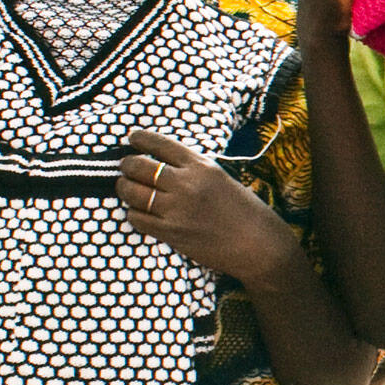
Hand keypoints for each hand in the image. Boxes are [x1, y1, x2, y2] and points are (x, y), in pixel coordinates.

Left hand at [117, 131, 291, 284]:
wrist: (260, 246)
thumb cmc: (246, 211)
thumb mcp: (222, 178)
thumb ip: (193, 169)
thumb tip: (161, 162)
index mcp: (201, 166)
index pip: (160, 144)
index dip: (140, 138)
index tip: (132, 138)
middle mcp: (186, 184)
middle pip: (138, 166)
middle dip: (126, 165)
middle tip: (126, 167)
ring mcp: (177, 210)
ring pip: (132, 192)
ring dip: (124, 188)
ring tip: (127, 188)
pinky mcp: (171, 233)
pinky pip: (137, 218)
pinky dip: (133, 213)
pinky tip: (139, 212)